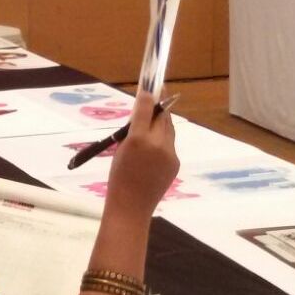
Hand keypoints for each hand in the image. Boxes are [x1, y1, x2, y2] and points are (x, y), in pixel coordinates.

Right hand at [105, 91, 178, 219]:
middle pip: (161, 117)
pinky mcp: (175, 163)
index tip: (152, 85)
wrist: (131, 208)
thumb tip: (142, 114)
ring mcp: (169, 154)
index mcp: (137, 140)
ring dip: (162, 122)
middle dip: (159, 107)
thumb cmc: (118, 179)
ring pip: (168, 129)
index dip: (149, 96)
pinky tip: (155, 145)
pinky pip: (170, 144)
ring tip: (155, 120)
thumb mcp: (120, 150)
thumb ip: (132, 131)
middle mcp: (157, 144)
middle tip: (156, 96)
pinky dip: (164, 140)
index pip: (145, 109)